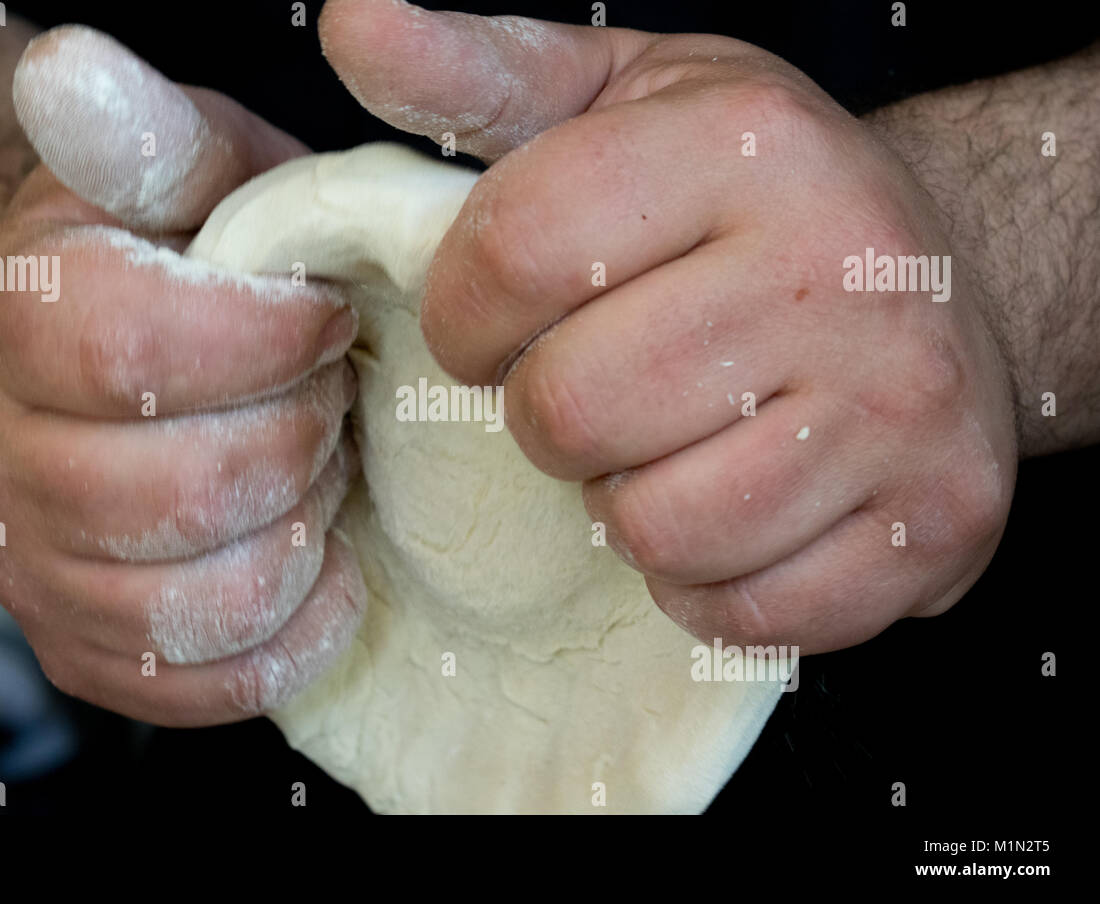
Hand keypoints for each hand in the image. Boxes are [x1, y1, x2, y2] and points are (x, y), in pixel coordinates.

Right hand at [0, 26, 364, 723]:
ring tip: (313, 476)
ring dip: (292, 537)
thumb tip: (67, 68)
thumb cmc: (188, 258)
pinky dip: (279, 639)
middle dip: (294, 444)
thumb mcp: (188, 171)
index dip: (264, 342)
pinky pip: (187, 684)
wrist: (130, 355)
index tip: (322, 319)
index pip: (129, 349)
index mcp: (12, 315)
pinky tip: (316, 572)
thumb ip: (142, 132)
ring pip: (187, 603)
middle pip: (171, 491)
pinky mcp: (80, 645)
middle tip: (325, 402)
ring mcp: (30, 562)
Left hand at [321, 2, 1017, 652]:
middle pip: (571, 412)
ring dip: (626, 505)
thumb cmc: (756, 192)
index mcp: (747, 143)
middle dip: (546, 417)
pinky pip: (744, 609)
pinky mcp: (940, 520)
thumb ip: (483, 71)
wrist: (956, 271)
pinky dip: (706, 582)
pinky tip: (730, 511)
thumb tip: (351, 24)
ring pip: (656, 529)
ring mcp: (906, 406)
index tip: (488, 324)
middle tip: (597, 386)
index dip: (462, 313)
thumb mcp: (628, 100)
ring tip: (667, 445)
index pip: (517, 252)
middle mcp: (843, 267)